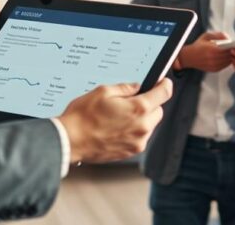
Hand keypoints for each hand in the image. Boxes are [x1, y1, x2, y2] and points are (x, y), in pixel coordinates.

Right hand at [58, 79, 172, 163]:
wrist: (70, 140)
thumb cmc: (83, 117)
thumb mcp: (103, 91)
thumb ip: (125, 88)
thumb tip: (137, 87)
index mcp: (138, 108)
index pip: (164, 93)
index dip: (165, 85)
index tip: (163, 83)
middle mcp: (142, 127)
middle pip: (158, 111)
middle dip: (150, 104)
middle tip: (132, 100)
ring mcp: (137, 142)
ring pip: (150, 125)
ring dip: (142, 119)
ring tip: (120, 116)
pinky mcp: (130, 152)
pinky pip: (140, 137)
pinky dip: (134, 131)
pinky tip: (117, 127)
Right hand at [175, 31, 231, 71]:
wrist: (189, 57)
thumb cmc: (198, 45)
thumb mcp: (206, 36)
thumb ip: (218, 35)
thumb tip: (228, 38)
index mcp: (211, 49)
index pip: (226, 49)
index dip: (232, 46)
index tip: (234, 43)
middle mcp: (212, 58)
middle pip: (228, 55)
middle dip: (232, 51)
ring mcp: (213, 65)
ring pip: (228, 61)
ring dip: (231, 57)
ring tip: (232, 52)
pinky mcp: (214, 69)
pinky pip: (225, 65)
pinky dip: (227, 61)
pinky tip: (226, 56)